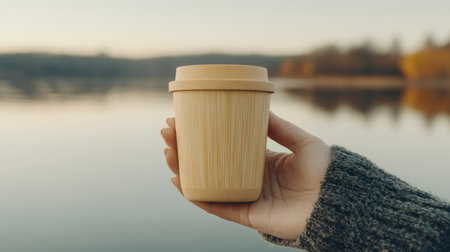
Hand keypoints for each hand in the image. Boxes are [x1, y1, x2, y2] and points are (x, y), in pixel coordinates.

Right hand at [161, 111, 330, 239]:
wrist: (338, 200)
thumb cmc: (324, 171)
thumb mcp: (302, 141)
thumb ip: (280, 127)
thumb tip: (257, 106)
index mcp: (259, 162)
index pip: (222, 147)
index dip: (202, 135)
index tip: (182, 118)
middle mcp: (247, 178)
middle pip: (208, 163)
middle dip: (184, 148)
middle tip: (168, 131)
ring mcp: (244, 196)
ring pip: (205, 182)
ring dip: (182, 168)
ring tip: (168, 150)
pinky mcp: (245, 214)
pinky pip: (214, 205)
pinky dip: (194, 194)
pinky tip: (178, 179)